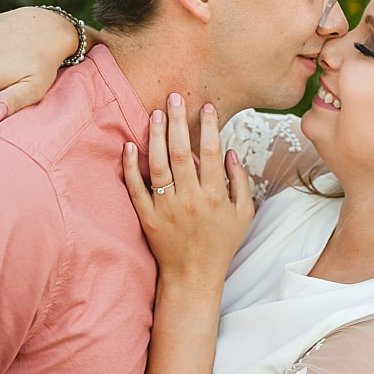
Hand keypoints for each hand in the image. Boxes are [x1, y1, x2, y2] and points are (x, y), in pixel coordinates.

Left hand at [123, 95, 253, 285]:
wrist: (193, 276)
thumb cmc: (221, 244)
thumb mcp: (243, 214)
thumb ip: (240, 181)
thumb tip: (230, 152)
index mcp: (214, 196)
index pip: (210, 152)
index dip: (208, 126)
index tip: (206, 106)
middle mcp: (189, 199)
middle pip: (181, 152)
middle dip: (177, 121)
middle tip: (174, 97)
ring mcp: (166, 208)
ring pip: (158, 165)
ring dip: (156, 136)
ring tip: (155, 113)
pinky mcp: (147, 217)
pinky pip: (136, 188)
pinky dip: (131, 166)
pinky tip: (130, 145)